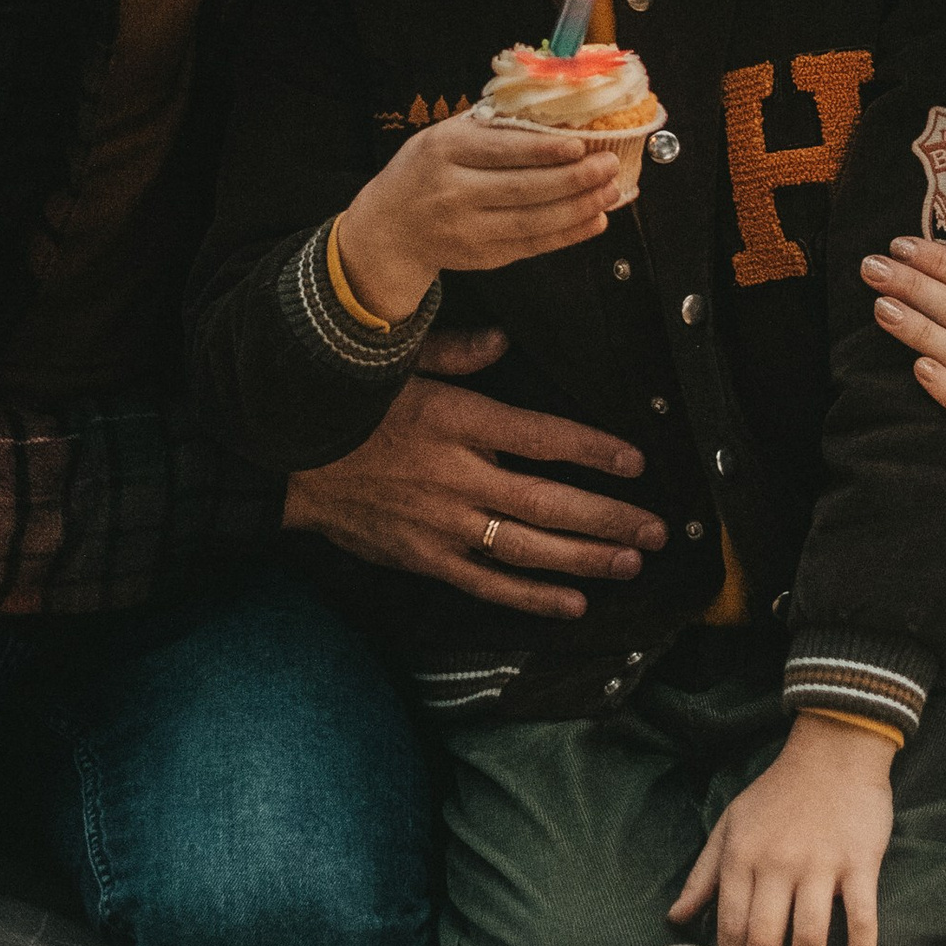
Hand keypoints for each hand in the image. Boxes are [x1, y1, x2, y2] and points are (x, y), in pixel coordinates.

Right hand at [280, 367, 665, 618]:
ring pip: (529, 548)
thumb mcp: (397, 363)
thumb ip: (455, 352)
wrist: (287, 464)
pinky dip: (532, 598)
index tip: (637, 461)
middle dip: (610, 517)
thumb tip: (504, 342)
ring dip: (586, 558)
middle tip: (658, 529)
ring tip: (632, 560)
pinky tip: (573, 604)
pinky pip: (488, 585)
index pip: (542, 437)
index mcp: (457, 421)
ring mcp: (443, 525)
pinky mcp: (426, 559)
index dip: (595, 450)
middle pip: (550, 502)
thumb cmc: (349, 409)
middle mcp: (458, 477)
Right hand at [334, 110, 620, 320]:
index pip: (500, 150)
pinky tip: (594, 220)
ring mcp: (468, 229)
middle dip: (574, 179)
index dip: (543, 149)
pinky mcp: (482, 257)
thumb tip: (556, 114)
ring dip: (579, 207)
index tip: (580, 144)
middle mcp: (454, 192)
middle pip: (523, 188)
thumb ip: (492, 126)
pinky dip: (568, 234)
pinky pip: (533, 245)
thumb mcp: (444, 136)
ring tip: (611, 192)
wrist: (390, 228)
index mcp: (444, 150)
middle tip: (609, 165)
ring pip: (534, 221)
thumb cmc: (427, 170)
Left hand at [670, 715, 898, 945]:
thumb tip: (676, 918)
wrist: (834, 748)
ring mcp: (821, 865)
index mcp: (742, 856)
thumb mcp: (731, 824)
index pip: (730, 926)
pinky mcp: (860, 863)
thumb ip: (703, 873)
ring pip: (810, 938)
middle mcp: (777, 864)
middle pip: (766, 940)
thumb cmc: (778, 791)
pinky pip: (862, 919)